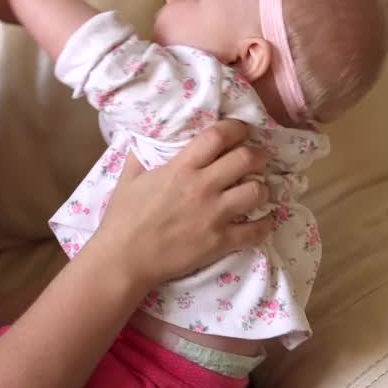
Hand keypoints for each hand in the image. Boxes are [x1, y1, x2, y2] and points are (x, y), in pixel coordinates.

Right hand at [93, 119, 274, 289]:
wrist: (124, 259)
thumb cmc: (123, 218)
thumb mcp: (128, 178)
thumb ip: (141, 154)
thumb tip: (146, 137)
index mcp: (181, 168)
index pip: (219, 136)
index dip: (236, 128)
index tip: (241, 130)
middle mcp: (203, 187)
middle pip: (247, 159)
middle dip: (257, 155)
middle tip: (256, 158)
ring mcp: (215, 215)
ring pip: (257, 191)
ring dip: (261, 187)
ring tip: (256, 189)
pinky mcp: (220, 242)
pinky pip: (257, 230)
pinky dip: (265, 224)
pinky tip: (263, 220)